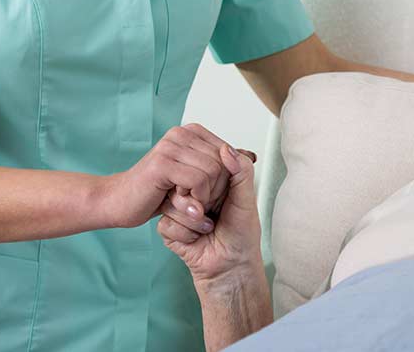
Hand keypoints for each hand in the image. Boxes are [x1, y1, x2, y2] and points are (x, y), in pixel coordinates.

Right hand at [101, 124, 230, 230]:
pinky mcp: (163, 163)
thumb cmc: (157, 194)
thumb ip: (227, 167)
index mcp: (193, 132)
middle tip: (197, 203)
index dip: (224, 179)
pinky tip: (181, 206)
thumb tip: (251, 155)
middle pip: (224, 162)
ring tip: (188, 205)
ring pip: (214, 172)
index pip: (230, 152)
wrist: (120, 206)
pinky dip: (195, 200)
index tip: (206, 193)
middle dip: (215, 190)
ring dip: (204, 198)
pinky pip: (199, 181)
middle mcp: (183, 133)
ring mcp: (172, 145)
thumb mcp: (199, 179)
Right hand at [158, 144, 262, 286]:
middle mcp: (192, 190)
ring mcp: (178, 208)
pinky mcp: (167, 227)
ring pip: (174, 201)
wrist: (230, 267)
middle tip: (215, 211)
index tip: (225, 195)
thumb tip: (225, 147)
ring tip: (208, 226)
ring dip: (195, 219)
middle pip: (186, 181)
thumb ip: (241, 170)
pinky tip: (196, 239)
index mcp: (212, 179)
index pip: (204, 163)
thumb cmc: (240, 232)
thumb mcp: (246, 197)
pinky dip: (186, 233)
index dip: (215, 179)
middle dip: (205, 200)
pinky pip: (167, 221)